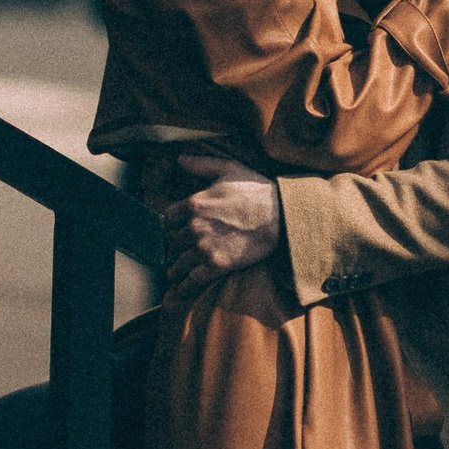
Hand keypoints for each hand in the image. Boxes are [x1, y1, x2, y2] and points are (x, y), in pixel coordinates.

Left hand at [163, 154, 280, 291]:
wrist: (281, 216)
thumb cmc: (256, 190)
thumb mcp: (228, 169)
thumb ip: (200, 165)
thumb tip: (179, 158)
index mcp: (194, 204)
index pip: (167, 218)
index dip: (170, 224)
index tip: (173, 229)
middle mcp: (194, 227)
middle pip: (171, 241)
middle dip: (173, 246)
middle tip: (174, 251)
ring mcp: (204, 248)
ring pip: (177, 262)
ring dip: (173, 268)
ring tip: (172, 273)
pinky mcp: (217, 266)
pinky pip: (191, 280)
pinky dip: (182, 287)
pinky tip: (178, 290)